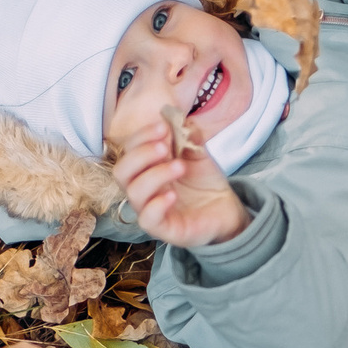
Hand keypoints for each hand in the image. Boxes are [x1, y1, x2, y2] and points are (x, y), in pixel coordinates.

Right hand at [109, 110, 251, 247]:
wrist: (226, 209)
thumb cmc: (204, 182)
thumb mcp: (198, 153)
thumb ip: (188, 136)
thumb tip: (179, 118)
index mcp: (145, 168)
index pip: (128, 150)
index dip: (142, 136)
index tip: (163, 126)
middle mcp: (142, 188)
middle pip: (121, 171)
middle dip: (141, 154)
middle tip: (165, 146)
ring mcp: (149, 209)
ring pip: (134, 193)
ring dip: (155, 174)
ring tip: (180, 166)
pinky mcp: (163, 229)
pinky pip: (147, 219)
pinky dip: (157, 204)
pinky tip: (173, 195)